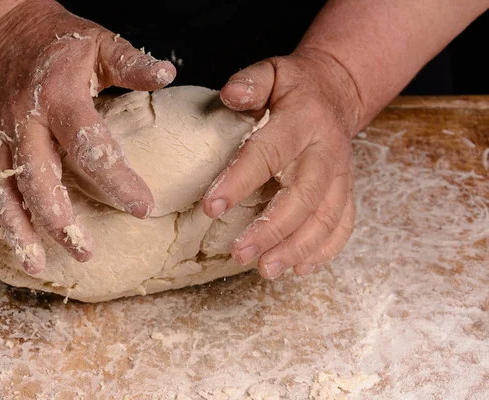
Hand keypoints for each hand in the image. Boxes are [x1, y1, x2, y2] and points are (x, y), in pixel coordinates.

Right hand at [0, 0, 175, 273]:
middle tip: (85, 252)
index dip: (115, 177)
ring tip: (36, 265)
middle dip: (61, 219)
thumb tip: (169, 73)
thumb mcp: (101, 44)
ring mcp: (2, 138)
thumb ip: (132, 63)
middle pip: (40, 177)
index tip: (143, 207)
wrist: (10, 36)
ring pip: (5, 190)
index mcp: (58, 97)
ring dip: (19, 230)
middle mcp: (24, 122)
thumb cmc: (62, 45)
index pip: (88, 144)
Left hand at [203, 48, 359, 278]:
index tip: (211, 208)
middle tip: (239, 253)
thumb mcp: (272, 72)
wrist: (335, 93)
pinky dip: (324, 250)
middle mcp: (327, 150)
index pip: (268, 153)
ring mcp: (342, 174)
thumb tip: (230, 95)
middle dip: (271, 229)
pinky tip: (299, 268)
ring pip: (326, 218)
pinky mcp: (347, 191)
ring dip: (297, 248)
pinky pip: (343, 225)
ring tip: (266, 269)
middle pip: (303, 196)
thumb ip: (251, 82)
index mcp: (303, 120)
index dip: (239, 181)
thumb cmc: (294, 87)